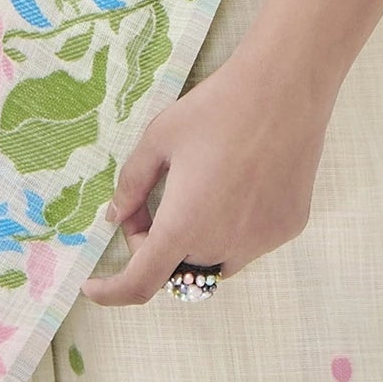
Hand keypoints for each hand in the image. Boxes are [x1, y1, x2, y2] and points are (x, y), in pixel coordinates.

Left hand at [87, 46, 330, 307]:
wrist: (286, 89)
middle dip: (155, 248)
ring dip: (194, 244)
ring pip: (213, 261)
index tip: (95, 285)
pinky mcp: (287, 228)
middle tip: (150, 207)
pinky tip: (239, 184)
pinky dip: (232, 229)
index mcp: (183, 226)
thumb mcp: (158, 140)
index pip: (140, 284)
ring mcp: (260, 241)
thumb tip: (115, 216)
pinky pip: (249, 244)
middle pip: (176, 269)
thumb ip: (130, 184)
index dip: (112, 292)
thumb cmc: (216, 109)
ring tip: (198, 193)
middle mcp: (223, 244)